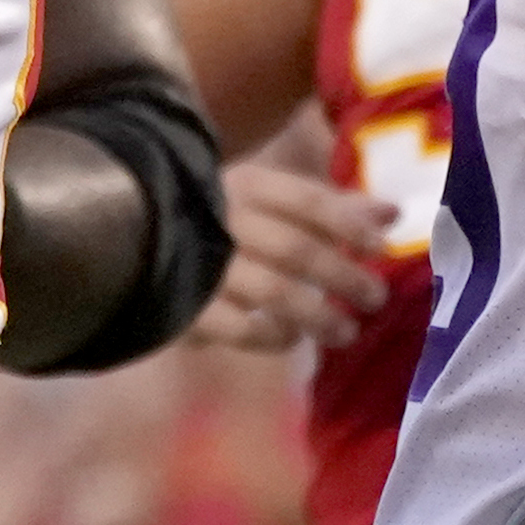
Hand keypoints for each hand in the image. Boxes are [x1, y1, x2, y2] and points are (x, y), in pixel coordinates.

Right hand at [185, 167, 394, 352]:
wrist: (132, 241)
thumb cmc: (217, 221)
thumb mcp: (266, 203)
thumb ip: (330, 208)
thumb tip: (393, 212)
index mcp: (243, 186)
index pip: (307, 200)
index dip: (350, 226)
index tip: (380, 251)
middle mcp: (222, 220)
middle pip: (297, 249)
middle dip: (344, 278)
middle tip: (374, 299)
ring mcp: (202, 263)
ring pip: (274, 292)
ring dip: (319, 316)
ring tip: (345, 333)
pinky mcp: (186, 305)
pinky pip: (241, 328)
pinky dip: (274, 336)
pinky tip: (291, 338)